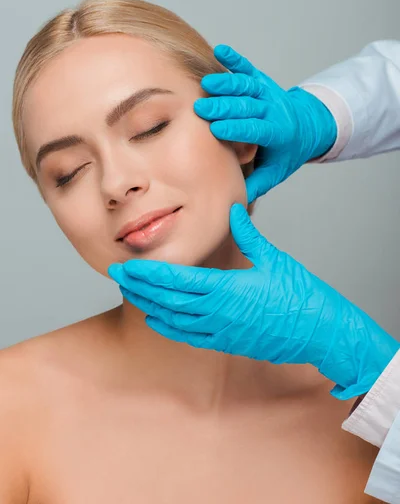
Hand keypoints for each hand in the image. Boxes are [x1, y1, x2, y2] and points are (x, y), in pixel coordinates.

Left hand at [108, 204, 398, 399]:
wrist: (320, 333)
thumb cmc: (302, 296)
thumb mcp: (275, 260)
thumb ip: (249, 235)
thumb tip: (234, 210)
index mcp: (227, 288)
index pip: (176, 280)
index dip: (148, 274)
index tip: (127, 266)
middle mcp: (218, 312)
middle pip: (167, 300)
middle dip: (139, 287)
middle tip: (117, 275)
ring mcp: (221, 331)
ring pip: (174, 320)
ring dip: (149, 306)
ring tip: (130, 294)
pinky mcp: (228, 343)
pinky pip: (190, 337)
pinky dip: (169, 328)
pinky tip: (157, 321)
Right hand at [194, 45, 336, 202]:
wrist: (308, 125)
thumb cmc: (286, 151)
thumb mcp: (275, 172)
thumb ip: (256, 185)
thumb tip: (233, 205)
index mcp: (277, 133)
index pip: (256, 129)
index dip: (236, 128)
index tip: (215, 129)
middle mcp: (273, 110)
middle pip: (248, 106)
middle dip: (225, 107)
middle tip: (201, 108)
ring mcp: (268, 93)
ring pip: (247, 86)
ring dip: (227, 84)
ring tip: (206, 84)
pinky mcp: (262, 81)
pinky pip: (249, 69)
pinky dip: (235, 59)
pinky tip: (220, 50)